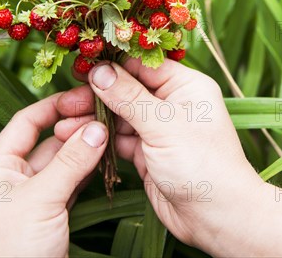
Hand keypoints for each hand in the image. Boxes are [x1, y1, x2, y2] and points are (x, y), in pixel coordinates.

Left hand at [0, 93, 107, 257]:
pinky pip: (70, 184)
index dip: (55, 106)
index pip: (26, 122)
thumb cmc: (10, 252)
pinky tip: (104, 162)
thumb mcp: (40, 201)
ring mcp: (33, 198)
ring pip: (62, 164)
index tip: (85, 96)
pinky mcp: (50, 216)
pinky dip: (87, 172)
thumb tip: (97, 128)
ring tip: (112, 135)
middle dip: (76, 128)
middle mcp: (13, 179)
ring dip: (85, 150)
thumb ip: (69, 163)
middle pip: (48, 141)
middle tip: (107, 117)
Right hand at [56, 59, 265, 254]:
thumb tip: (99, 71)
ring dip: (93, 119)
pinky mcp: (147, 153)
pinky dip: (100, 140)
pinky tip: (77, 138)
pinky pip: (119, 139)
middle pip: (127, 90)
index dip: (111, 65)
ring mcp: (159, 129)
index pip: (143, 65)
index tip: (80, 66)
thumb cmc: (202, 165)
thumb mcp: (164, 124)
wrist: (217, 217)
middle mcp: (172, 103)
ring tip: (64, 122)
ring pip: (119, 116)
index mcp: (185, 86)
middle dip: (96, 95)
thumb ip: (129, 97)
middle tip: (66, 101)